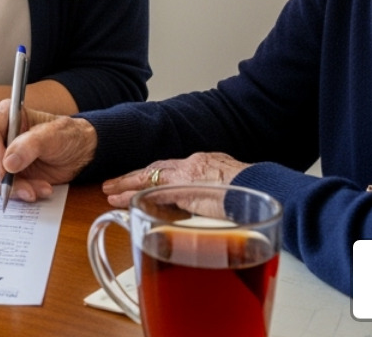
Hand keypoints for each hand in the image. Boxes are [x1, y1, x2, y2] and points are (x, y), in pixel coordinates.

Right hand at [0, 98, 96, 202]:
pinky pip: (4, 188)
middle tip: (23, 187)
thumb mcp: (54, 136)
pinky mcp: (9, 174)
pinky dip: (21, 193)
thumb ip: (30, 145)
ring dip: (14, 188)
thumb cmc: (68, 136)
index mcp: (6, 116)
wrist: (81, 154)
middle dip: (2, 176)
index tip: (4, 171)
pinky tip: (41, 190)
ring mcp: (2, 156)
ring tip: (40, 188)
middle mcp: (0, 135)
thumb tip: (8, 163)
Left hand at [102, 151, 250, 206]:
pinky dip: (134, 195)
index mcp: (205, 163)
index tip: (141, 180)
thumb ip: (219, 196)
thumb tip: (214, 208)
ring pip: (147, 176)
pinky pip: (151, 190)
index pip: (173, 168)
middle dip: (134, 176)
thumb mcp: (235, 189)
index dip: (155, 175)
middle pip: (155, 168)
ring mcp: (186, 174)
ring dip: (127, 184)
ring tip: (109, 191)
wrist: (262, 187)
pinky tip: (121, 200)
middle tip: (114, 184)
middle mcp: (192, 164)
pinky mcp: (183, 187)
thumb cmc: (256, 192)